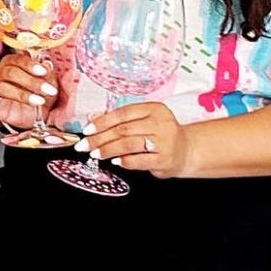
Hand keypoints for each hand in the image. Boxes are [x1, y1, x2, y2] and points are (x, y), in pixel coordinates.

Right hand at [0, 53, 60, 129]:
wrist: (42, 113)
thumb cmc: (42, 92)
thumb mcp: (49, 80)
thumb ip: (46, 71)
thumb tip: (45, 64)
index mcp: (14, 63)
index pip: (17, 59)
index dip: (30, 65)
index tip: (44, 71)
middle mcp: (2, 74)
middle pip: (10, 72)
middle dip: (31, 81)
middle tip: (47, 90)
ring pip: (1, 87)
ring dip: (21, 94)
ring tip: (38, 101)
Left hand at [75, 101, 189, 177]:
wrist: (186, 150)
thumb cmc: (159, 134)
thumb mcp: (142, 120)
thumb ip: (119, 119)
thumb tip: (92, 118)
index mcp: (154, 109)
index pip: (122, 113)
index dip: (101, 122)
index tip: (87, 130)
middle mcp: (161, 123)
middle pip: (123, 130)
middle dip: (99, 138)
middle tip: (84, 145)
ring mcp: (165, 142)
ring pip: (129, 144)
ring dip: (108, 150)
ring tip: (95, 154)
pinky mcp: (165, 159)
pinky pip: (139, 160)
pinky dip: (124, 161)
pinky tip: (115, 161)